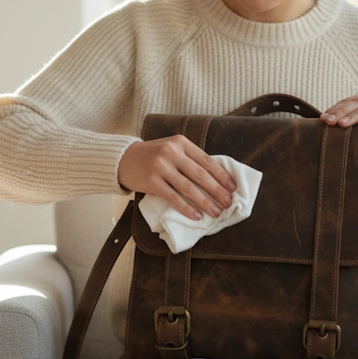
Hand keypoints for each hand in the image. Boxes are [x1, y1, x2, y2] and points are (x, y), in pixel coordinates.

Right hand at [118, 136, 237, 220]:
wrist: (124, 159)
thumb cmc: (153, 156)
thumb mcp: (172, 149)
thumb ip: (190, 159)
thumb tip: (217, 179)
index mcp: (181, 142)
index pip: (207, 160)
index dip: (222, 175)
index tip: (233, 188)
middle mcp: (171, 152)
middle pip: (200, 175)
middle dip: (217, 191)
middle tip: (228, 203)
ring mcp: (160, 167)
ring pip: (188, 188)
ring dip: (205, 202)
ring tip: (216, 212)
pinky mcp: (151, 182)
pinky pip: (173, 198)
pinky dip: (186, 208)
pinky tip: (196, 216)